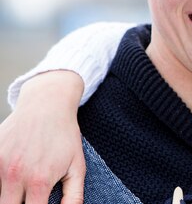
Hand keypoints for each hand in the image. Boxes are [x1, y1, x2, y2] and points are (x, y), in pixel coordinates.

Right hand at [0, 70, 85, 203]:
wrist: (47, 104)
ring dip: (8, 193)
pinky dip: (0, 178)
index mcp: (39, 181)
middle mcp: (15, 175)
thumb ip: (73, 195)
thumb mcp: (77, 165)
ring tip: (21, 185)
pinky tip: (11, 173)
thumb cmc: (65, 135)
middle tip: (28, 198)